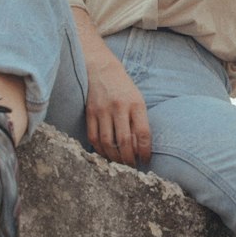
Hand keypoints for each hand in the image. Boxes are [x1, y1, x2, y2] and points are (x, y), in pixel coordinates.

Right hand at [84, 54, 152, 168]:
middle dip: (129, 159)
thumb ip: (139, 121)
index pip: (143, 134)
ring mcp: (102, 110)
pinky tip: (106, 154)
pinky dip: (100, 150)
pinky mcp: (90, 113)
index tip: (146, 160)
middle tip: (132, 168)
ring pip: (108, 142)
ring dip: (114, 158)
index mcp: (136, 104)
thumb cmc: (124, 88)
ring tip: (120, 164)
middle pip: (124, 141)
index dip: (145, 151)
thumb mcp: (138, 100)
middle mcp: (119, 107)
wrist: (101, 69)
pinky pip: (94, 137)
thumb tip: (139, 148)